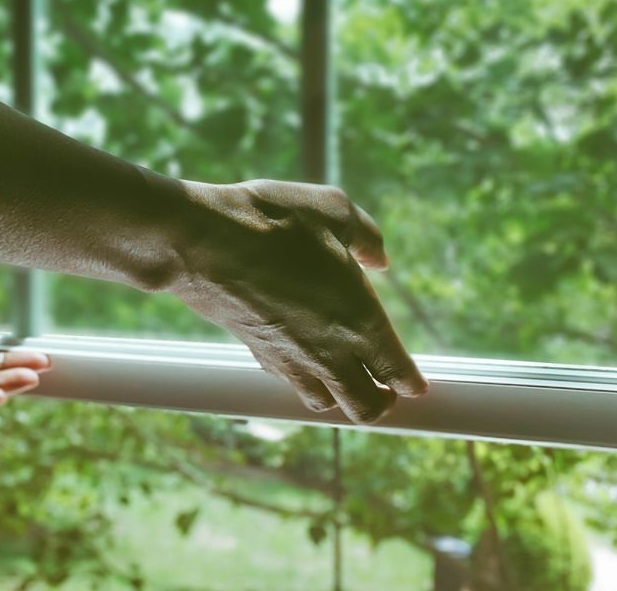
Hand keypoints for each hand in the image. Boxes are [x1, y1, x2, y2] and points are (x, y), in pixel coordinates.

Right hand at [173, 179, 426, 422]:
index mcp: (360, 319)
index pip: (397, 371)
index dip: (410, 383)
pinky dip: (303, 382)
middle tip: (384, 390)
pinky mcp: (258, 355)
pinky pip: (290, 385)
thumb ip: (366, 236)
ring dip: (341, 398)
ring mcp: (291, 358)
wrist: (201, 241)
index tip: (415, 385)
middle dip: (381, 403)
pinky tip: (302, 360)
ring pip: (326, 404)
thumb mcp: (332, 208)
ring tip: (345, 381)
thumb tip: (379, 258)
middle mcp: (329, 350)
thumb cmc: (270, 220)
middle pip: (365, 408)